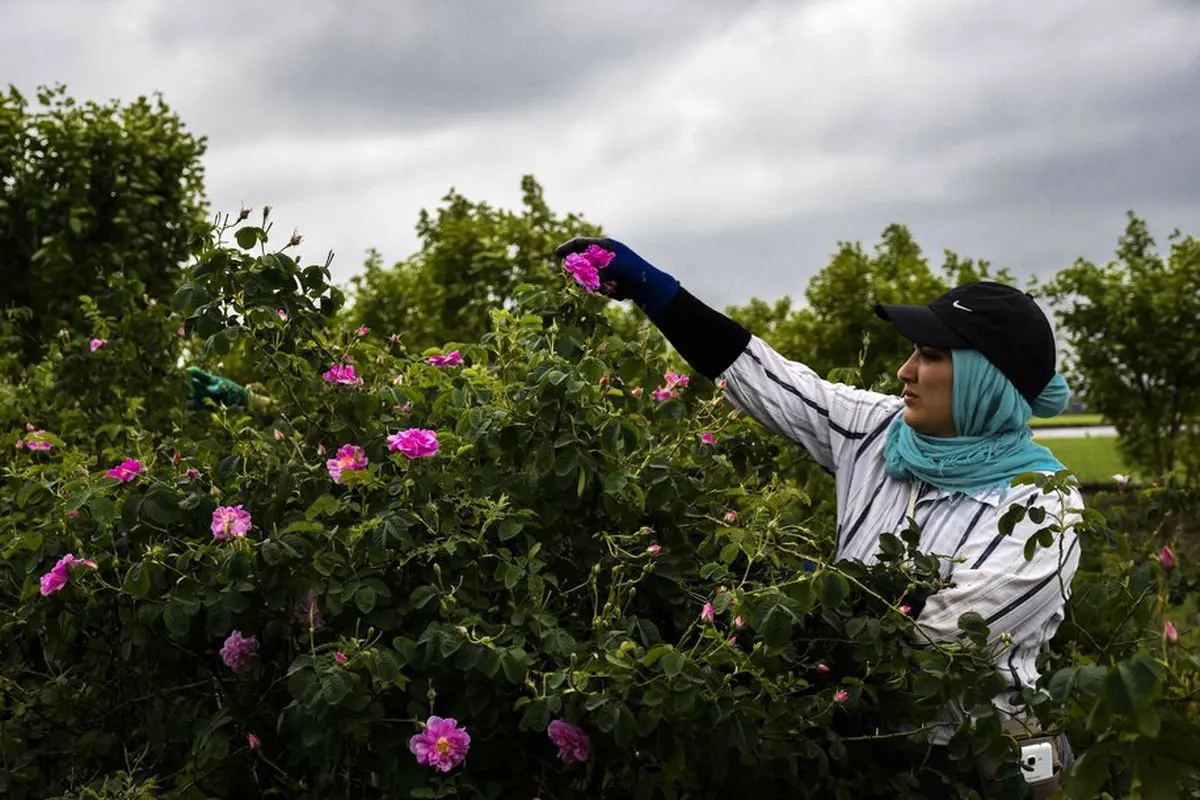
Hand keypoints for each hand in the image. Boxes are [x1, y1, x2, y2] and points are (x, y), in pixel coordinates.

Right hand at [553, 237, 679, 314]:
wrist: (648, 285)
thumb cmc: (634, 272)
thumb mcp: (615, 269)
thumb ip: (598, 272)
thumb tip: (585, 280)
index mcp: (606, 246)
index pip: (581, 243)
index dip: (568, 248)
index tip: (557, 254)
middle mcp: (603, 256)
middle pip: (582, 261)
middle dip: (580, 271)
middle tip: (582, 279)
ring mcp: (603, 268)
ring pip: (588, 277)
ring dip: (595, 284)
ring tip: (611, 287)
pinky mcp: (606, 280)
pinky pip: (596, 286)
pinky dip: (604, 290)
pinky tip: (618, 291)